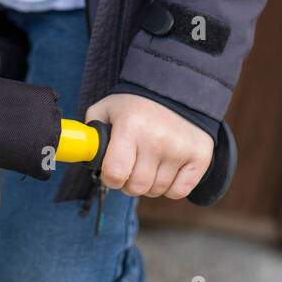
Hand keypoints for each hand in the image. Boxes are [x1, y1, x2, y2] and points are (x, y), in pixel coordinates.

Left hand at [84, 93, 214, 199]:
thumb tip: (82, 155)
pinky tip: (166, 168)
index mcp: (131, 127)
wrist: (177, 89)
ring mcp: (180, 149)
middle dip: (129, 182)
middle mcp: (157, 139)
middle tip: (131, 165)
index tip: (112, 170)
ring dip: (149, 183)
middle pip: (136, 187)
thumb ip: (90, 132)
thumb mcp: (107, 108)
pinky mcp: (200, 157)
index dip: (110, 177)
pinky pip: (178, 192)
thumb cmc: (136, 105)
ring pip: (156, 191)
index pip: (115, 174)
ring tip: (149, 162)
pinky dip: (170, 187)